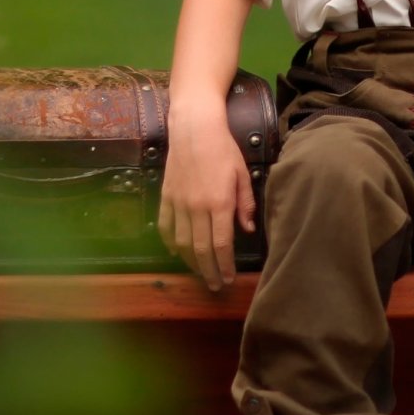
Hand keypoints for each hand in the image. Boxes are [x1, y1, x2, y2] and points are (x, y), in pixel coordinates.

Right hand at [157, 107, 256, 291]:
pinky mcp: (166, 197)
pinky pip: (165, 226)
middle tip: (214, 285)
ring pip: (182, 242)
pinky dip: (170, 243)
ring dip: (190, 261)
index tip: (228, 278)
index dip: (225, 265)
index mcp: (219, 203)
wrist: (194, 129)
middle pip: (200, 249)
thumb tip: (248, 230)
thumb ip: (245, 204)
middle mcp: (197, 207)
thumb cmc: (223, 149)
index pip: (221, 244)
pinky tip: (176, 252)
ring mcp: (179, 203)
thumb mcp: (242, 174)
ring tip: (199, 272)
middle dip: (208, 271)